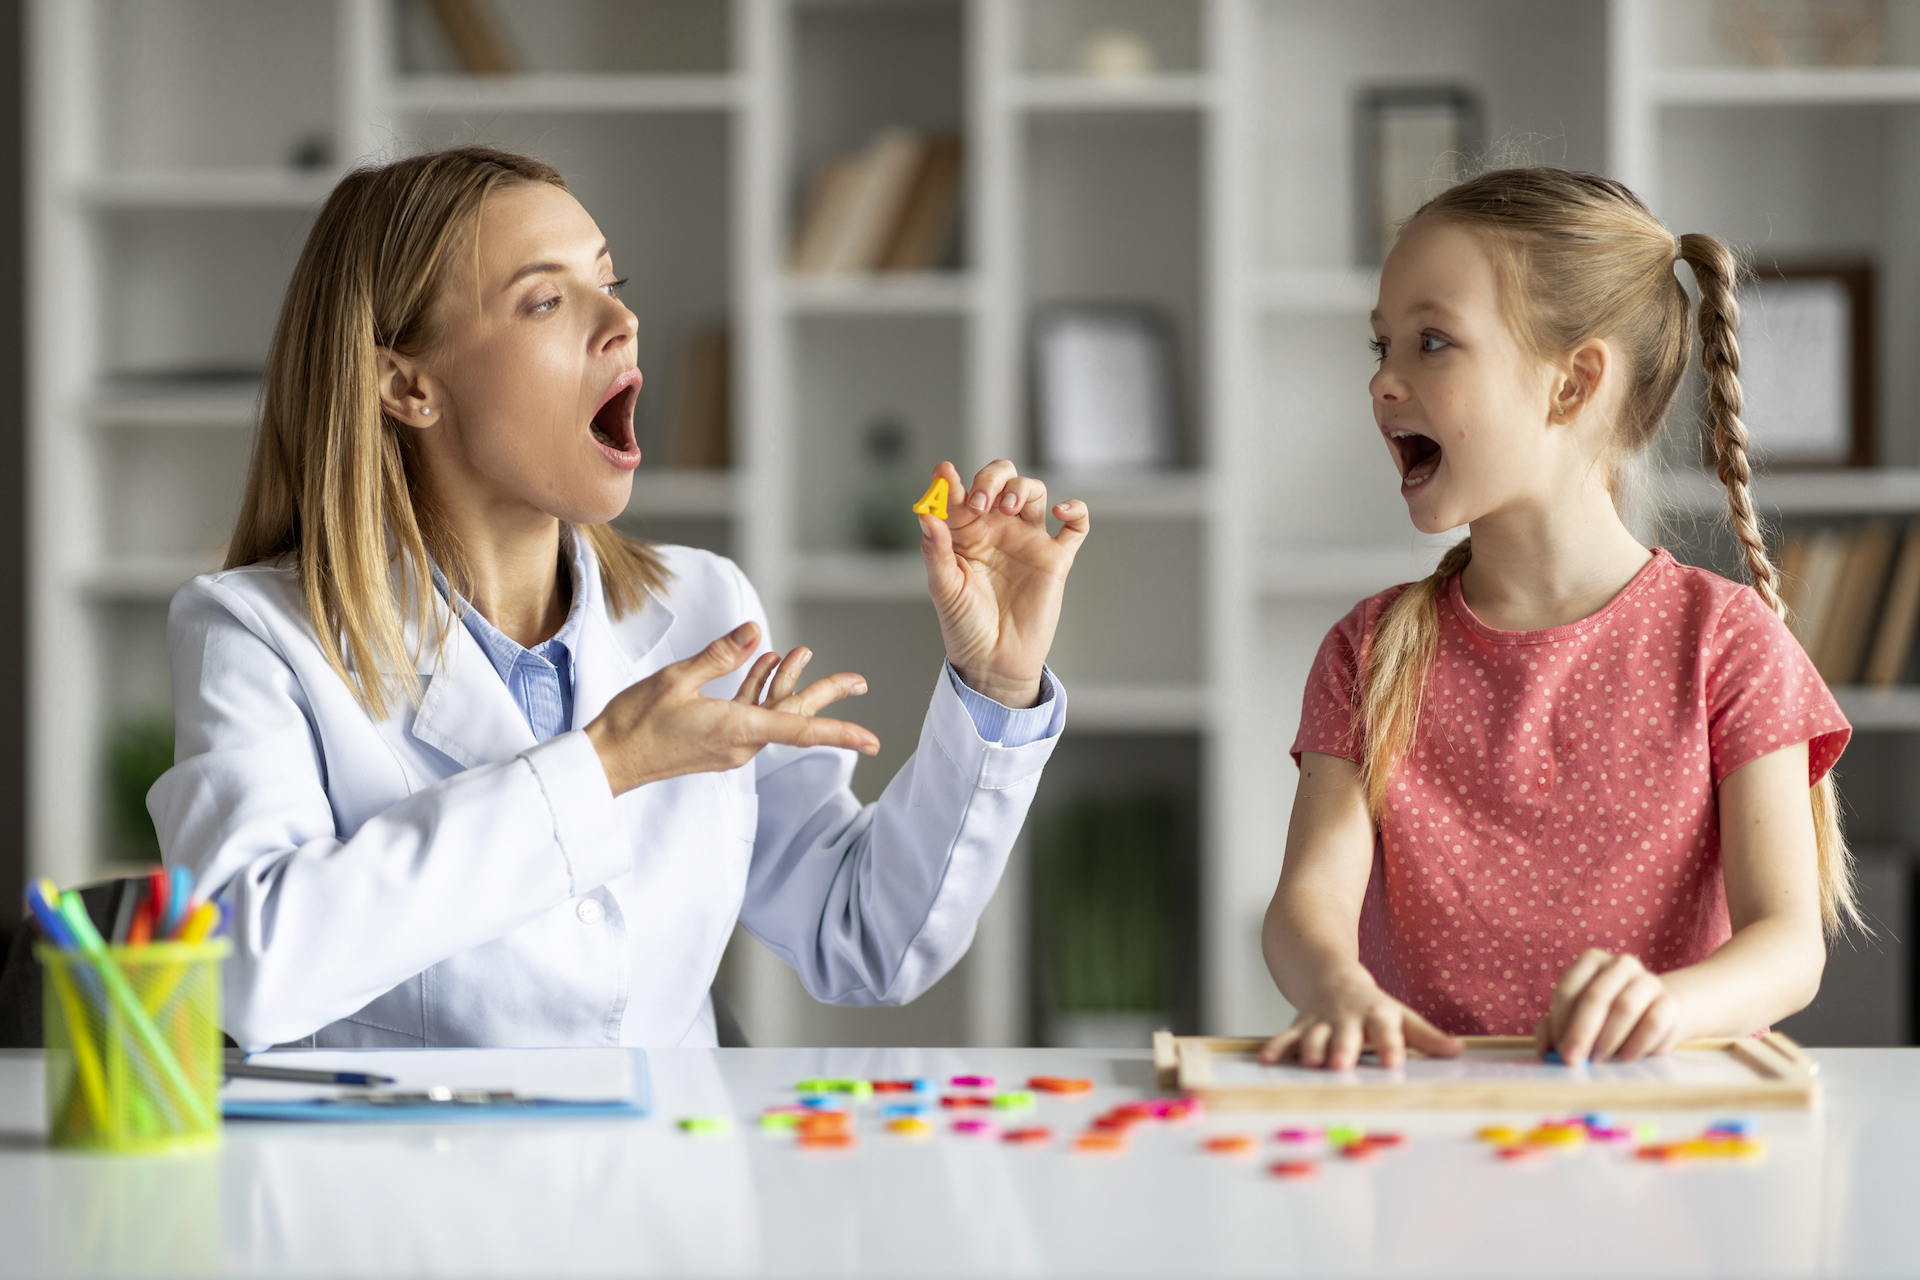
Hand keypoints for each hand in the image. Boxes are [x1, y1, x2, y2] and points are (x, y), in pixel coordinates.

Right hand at [584, 622, 877, 795]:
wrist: (607, 761)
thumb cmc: (634, 723)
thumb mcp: (676, 679)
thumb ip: (719, 656)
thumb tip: (755, 632)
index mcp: (735, 730)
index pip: (799, 731)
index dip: (839, 730)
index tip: (872, 740)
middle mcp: (739, 743)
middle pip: (794, 717)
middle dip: (826, 695)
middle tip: (859, 682)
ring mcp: (729, 744)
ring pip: (772, 713)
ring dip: (788, 684)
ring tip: (803, 653)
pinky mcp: (717, 741)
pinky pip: (750, 715)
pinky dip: (760, 689)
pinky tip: (766, 663)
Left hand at [919, 460, 1088, 708]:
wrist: (993, 661)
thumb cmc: (963, 625)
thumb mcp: (942, 587)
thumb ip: (935, 550)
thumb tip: (926, 514)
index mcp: (965, 532)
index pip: (960, 492)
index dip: (951, 478)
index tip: (944, 474)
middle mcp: (997, 529)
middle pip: (1001, 479)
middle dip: (991, 478)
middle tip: (980, 502)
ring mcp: (1027, 541)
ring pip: (1034, 491)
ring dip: (1023, 487)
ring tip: (1009, 507)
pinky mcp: (1055, 559)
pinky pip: (1076, 526)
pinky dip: (1077, 509)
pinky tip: (1061, 510)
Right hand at [1259, 966, 1461, 1069]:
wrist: (1329, 976)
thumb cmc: (1371, 1007)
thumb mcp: (1401, 1016)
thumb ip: (1426, 1036)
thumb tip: (1458, 1051)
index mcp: (1376, 1015)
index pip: (1386, 1031)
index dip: (1391, 1046)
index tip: (1395, 1062)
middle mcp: (1347, 1018)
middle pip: (1346, 1034)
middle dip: (1343, 1048)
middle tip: (1342, 1064)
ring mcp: (1321, 1022)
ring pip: (1315, 1036)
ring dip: (1311, 1049)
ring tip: (1311, 1063)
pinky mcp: (1299, 1027)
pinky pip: (1287, 1038)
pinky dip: (1277, 1048)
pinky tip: (1267, 1061)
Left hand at [1534, 949, 1684, 1064]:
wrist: (1654, 1014)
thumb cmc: (1604, 1017)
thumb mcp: (1575, 1019)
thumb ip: (1553, 1031)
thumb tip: (1544, 1054)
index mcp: (1592, 961)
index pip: (1569, 990)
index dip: (1561, 1022)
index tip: (1558, 1049)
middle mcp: (1621, 964)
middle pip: (1596, 997)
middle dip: (1581, 1032)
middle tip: (1573, 1061)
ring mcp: (1648, 980)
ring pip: (1625, 1007)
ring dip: (1608, 1039)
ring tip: (1598, 1061)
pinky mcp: (1670, 1001)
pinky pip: (1654, 1022)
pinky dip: (1637, 1043)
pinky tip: (1625, 1058)